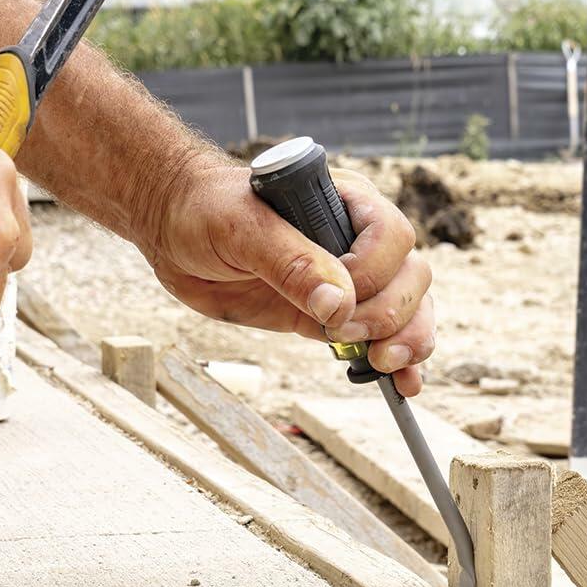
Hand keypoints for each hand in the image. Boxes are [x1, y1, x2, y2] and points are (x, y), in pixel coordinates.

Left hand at [147, 161, 433, 395]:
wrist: (175, 228)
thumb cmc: (207, 208)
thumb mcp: (242, 229)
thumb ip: (291, 262)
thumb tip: (340, 304)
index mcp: (345, 202)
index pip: (391, 236)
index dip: (374, 272)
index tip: (337, 297)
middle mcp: (356, 238)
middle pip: (411, 275)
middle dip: (392, 313)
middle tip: (346, 334)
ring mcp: (347, 278)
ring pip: (408, 307)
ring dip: (408, 339)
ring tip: (385, 367)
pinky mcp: (329, 313)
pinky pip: (377, 335)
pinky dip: (397, 361)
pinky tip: (402, 385)